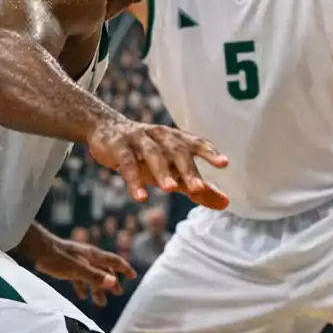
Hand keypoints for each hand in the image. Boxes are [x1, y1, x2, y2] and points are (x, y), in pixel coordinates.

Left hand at [29, 235, 136, 306]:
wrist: (35, 248)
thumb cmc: (55, 257)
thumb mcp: (76, 269)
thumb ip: (94, 276)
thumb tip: (113, 283)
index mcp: (93, 256)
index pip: (114, 261)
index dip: (124, 269)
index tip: (133, 277)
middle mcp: (88, 257)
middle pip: (104, 269)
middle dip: (112, 282)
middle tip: (118, 293)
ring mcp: (77, 261)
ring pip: (92, 275)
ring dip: (97, 288)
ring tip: (101, 302)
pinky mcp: (66, 266)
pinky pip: (79, 277)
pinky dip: (83, 286)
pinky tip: (81, 295)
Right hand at [88, 118, 228, 209]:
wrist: (106, 129)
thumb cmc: (148, 154)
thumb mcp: (173, 169)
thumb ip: (197, 187)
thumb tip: (226, 203)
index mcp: (177, 139)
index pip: (197, 144)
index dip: (210, 153)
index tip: (224, 164)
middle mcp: (161, 136)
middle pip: (177, 151)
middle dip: (188, 169)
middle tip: (198, 188)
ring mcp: (140, 140)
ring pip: (154, 155)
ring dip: (162, 172)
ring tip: (171, 189)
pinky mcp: (119, 146)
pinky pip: (127, 163)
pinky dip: (134, 180)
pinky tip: (140, 197)